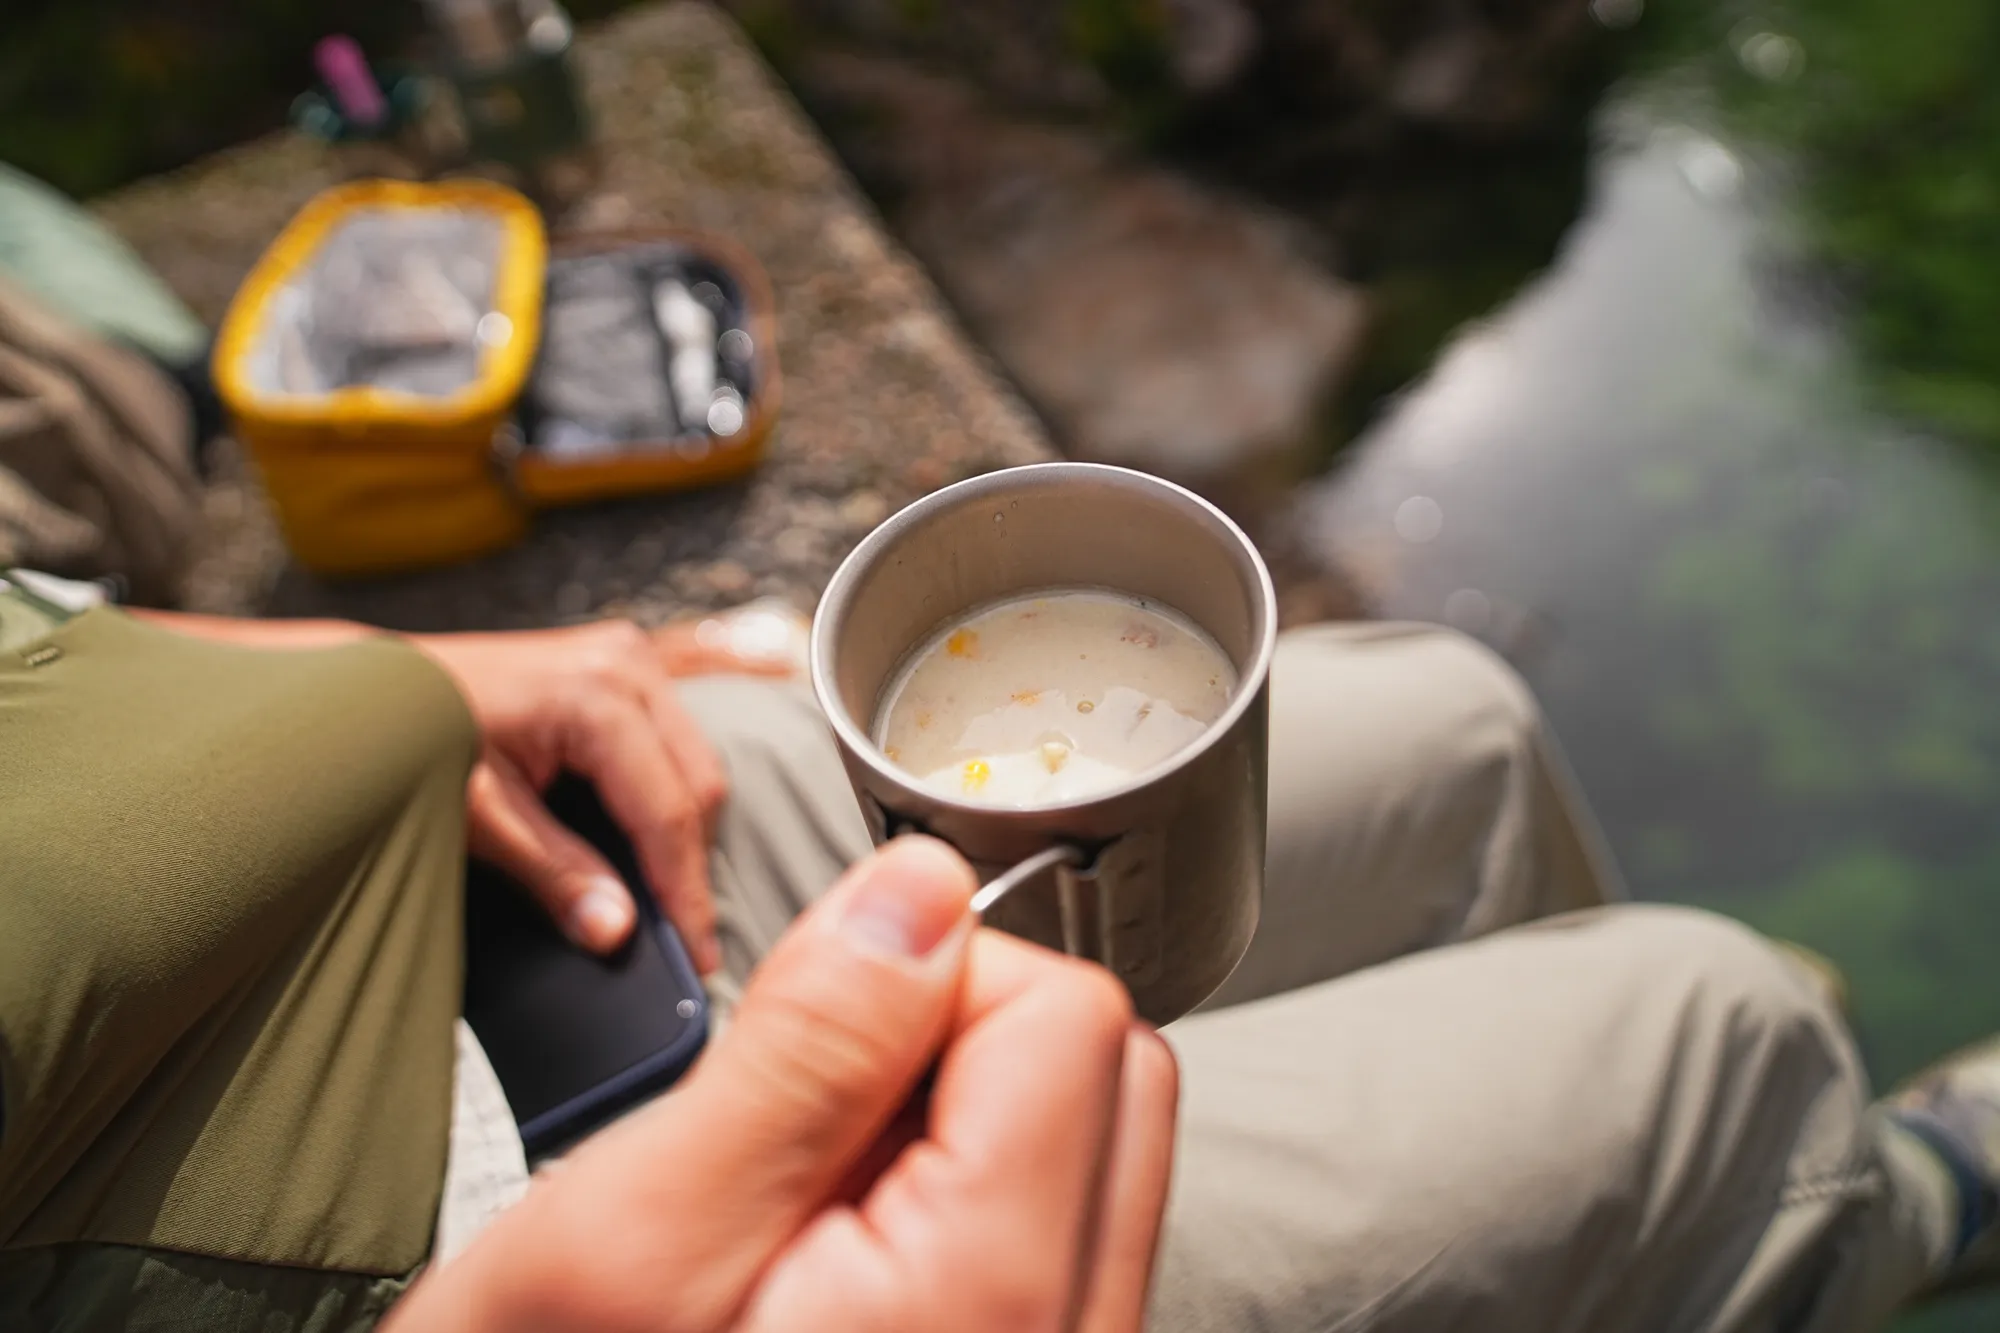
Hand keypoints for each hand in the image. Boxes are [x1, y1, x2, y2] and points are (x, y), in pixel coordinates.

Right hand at [388, 837, 1180, 1332]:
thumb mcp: (634, 1234)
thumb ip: (806, 1050)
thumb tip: (918, 895)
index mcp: (990, 1296)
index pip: (1067, 1012)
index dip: (924, 980)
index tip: (808, 1040)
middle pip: (1101, 1069)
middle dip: (949, 1039)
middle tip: (800, 1120)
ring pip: (1080, 1142)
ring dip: (943, 1118)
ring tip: (800, 1204)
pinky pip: (1045, 1229)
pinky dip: (945, 1196)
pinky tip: (828, 1253)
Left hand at [411, 619, 788, 971]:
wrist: (377, 688)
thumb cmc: (413, 738)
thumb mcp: (480, 816)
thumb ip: (554, 873)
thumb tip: (616, 930)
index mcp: (596, 694)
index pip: (669, 809)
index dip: (686, 891)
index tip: (699, 955)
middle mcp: (625, 663)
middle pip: (700, 783)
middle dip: (692, 865)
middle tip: (684, 939)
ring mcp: (628, 658)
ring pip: (695, 763)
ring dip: (682, 830)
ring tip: (667, 899)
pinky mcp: (623, 665)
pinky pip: (672, 742)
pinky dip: (665, 795)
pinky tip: (643, 843)